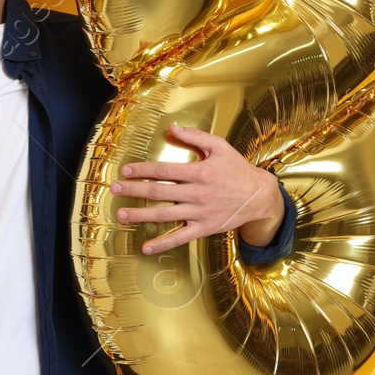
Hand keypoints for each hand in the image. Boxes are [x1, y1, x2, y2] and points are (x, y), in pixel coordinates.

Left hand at [109, 121, 284, 254]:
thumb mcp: (219, 146)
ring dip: (140, 215)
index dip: (142, 171)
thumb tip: (171, 127)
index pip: (163, 170)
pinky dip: (162, 243)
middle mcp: (197, 193)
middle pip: (158, 192)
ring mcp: (199, 213)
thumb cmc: (237, 169)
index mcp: (199, 172)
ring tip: (120, 215)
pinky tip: (145, 247)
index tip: (125, 171)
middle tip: (114, 190)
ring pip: (164, 215)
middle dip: (133, 191)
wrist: (259, 196)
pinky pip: (180, 238)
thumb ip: (194, 136)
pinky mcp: (203, 228)